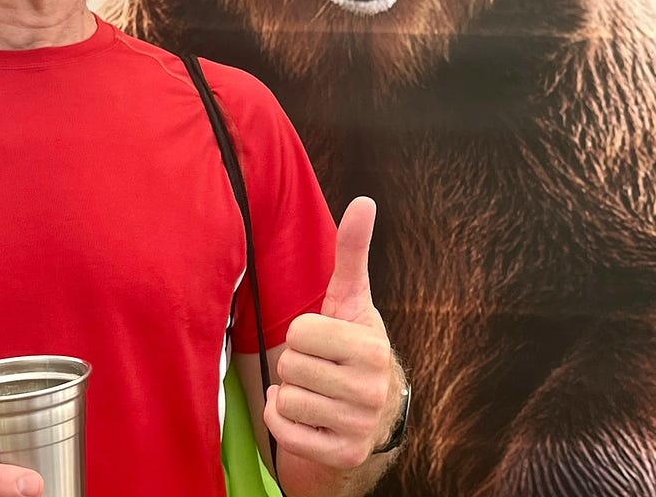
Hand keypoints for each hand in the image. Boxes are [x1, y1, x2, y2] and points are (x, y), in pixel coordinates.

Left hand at [264, 196, 405, 468]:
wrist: (372, 412)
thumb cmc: (352, 344)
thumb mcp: (351, 299)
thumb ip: (353, 251)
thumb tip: (364, 200)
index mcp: (372, 347)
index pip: (301, 331)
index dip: (303, 332)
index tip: (322, 339)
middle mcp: (371, 390)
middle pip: (291, 365)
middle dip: (295, 363)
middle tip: (317, 367)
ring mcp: (359, 427)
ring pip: (285, 398)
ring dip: (290, 393)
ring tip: (314, 390)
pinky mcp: (342, 456)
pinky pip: (283, 430)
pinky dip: (283, 421)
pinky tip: (306, 414)